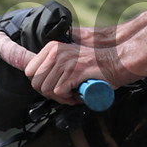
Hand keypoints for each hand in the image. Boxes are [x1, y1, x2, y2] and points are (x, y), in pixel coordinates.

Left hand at [0, 30, 130, 105]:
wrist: (118, 61)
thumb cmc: (96, 64)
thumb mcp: (71, 57)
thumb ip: (56, 62)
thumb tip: (40, 77)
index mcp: (51, 47)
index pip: (29, 70)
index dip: (40, 83)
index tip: (53, 87)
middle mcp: (55, 52)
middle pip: (35, 82)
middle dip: (49, 94)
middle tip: (64, 94)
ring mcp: (64, 62)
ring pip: (46, 90)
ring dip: (59, 98)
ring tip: (73, 95)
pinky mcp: (73, 72)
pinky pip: (59, 92)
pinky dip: (68, 99)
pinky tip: (78, 95)